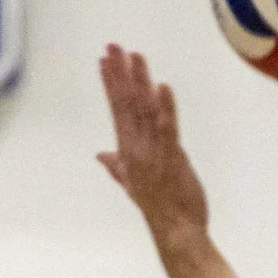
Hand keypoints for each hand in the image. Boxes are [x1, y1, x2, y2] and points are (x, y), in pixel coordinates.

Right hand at [97, 44, 208, 247]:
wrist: (176, 231)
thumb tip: (101, 155)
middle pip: (126, 104)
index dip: (110, 84)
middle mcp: (137, 148)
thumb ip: (116, 166)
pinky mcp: (173, 158)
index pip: (116, 110)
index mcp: (128, 150)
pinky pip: (168, 129)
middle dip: (119, 73)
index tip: (103, 61)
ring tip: (135, 56)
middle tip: (113, 46)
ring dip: (140, 81)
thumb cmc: (159, 208)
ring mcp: (154, 152)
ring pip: (145, 110)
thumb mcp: (132, 184)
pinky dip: (166, 108)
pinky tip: (162, 87)